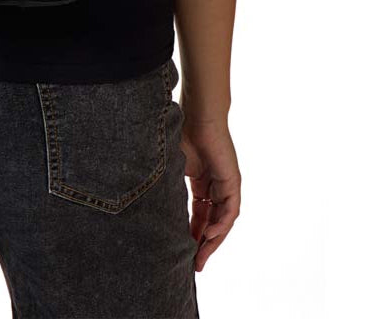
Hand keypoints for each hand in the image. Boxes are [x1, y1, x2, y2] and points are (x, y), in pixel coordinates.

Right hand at [181, 118, 240, 270]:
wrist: (197, 117)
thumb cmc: (180, 135)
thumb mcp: (172, 169)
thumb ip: (169, 187)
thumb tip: (149, 205)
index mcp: (201, 183)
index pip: (199, 215)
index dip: (191, 233)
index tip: (182, 251)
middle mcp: (216, 187)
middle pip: (212, 223)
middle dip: (203, 244)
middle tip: (194, 265)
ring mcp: (226, 186)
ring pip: (222, 221)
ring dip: (213, 241)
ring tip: (200, 257)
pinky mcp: (233, 183)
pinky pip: (229, 211)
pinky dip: (221, 225)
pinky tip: (210, 235)